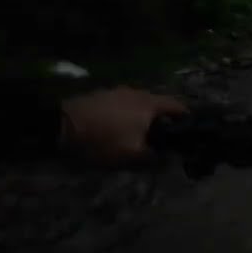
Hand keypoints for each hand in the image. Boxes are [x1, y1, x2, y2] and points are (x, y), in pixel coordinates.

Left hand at [59, 87, 187, 164]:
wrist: (60, 126)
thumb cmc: (103, 140)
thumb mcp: (132, 156)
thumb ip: (155, 158)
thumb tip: (170, 160)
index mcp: (149, 103)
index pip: (178, 107)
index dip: (187, 121)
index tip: (191, 136)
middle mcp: (137, 92)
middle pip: (159, 107)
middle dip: (164, 125)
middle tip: (165, 144)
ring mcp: (117, 92)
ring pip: (140, 108)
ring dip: (144, 122)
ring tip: (141, 141)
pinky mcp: (101, 97)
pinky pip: (123, 108)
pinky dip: (128, 119)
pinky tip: (120, 133)